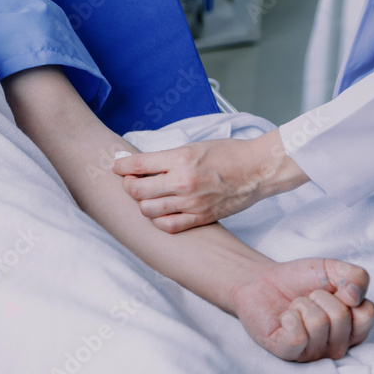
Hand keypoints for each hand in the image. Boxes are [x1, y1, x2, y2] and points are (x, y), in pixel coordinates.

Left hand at [111, 131, 308, 232]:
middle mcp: (183, 181)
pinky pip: (169, 226)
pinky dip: (159, 221)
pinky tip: (162, 212)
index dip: (120, 167)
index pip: (137, 165)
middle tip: (132, 182)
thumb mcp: (193, 146)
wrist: (257, 169)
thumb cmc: (228, 154)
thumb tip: (137, 164)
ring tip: (148, 197)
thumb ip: (166, 158)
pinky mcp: (201, 217)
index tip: (117, 167)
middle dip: (129, 186)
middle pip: (137, 191)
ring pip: (148, 211)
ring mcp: (191, 202)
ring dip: (142, 204)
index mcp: (180, 158)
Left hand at [232, 258, 373, 361]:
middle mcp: (337, 345)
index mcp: (353, 328)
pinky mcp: (289, 354)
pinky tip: (284, 317)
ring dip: (301, 305)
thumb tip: (355, 295)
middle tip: (307, 299)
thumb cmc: (299, 281)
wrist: (261, 281)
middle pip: (341, 316)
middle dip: (319, 297)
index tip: (332, 290)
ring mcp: (314, 353)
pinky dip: (289, 318)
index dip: (346, 293)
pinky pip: (298, 337)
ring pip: (318, 323)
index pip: (367, 313)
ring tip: (294, 307)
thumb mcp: (332, 269)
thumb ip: (356, 276)